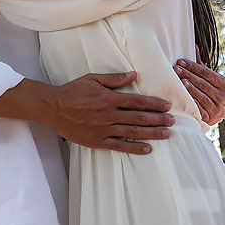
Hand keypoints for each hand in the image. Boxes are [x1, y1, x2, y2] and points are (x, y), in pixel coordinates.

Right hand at [0, 74, 173, 154]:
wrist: (52, 108)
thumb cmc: (72, 91)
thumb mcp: (92, 79)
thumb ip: (114, 78)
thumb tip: (134, 75)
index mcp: (108, 98)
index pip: (136, 101)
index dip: (153, 103)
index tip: (167, 105)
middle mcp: (108, 114)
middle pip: (139, 118)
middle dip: (158, 119)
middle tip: (172, 121)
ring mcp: (103, 129)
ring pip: (133, 132)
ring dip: (152, 133)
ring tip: (166, 134)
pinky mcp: (97, 141)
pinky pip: (119, 146)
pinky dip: (134, 148)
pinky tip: (147, 149)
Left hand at [175, 59, 224, 124]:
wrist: (214, 114)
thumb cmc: (207, 92)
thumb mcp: (206, 78)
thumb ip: (200, 64)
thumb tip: (194, 45)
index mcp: (222, 83)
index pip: (207, 73)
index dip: (193, 67)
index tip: (180, 61)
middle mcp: (222, 96)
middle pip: (203, 84)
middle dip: (189, 75)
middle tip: (176, 69)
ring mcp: (217, 108)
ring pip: (202, 96)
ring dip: (190, 89)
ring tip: (180, 81)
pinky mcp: (211, 119)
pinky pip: (200, 110)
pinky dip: (192, 103)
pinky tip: (183, 98)